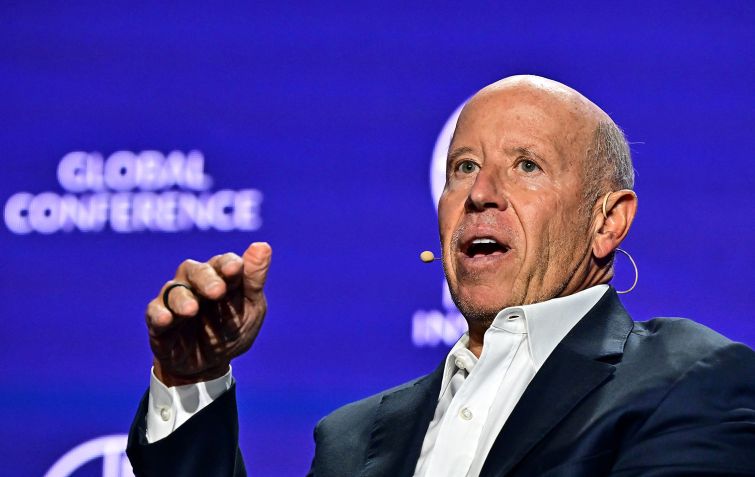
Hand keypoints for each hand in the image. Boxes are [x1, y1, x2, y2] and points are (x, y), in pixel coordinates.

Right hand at [145, 242, 271, 386]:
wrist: (210, 365)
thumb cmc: (233, 328)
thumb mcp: (251, 308)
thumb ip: (254, 279)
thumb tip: (263, 246)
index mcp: (221, 275)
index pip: (223, 262)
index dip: (228, 264)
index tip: (235, 269)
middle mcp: (194, 282)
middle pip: (196, 271)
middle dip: (206, 279)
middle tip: (218, 292)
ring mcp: (175, 300)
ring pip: (174, 290)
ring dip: (183, 299)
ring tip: (192, 310)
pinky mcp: (158, 321)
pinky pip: (154, 312)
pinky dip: (159, 314)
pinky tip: (166, 319)